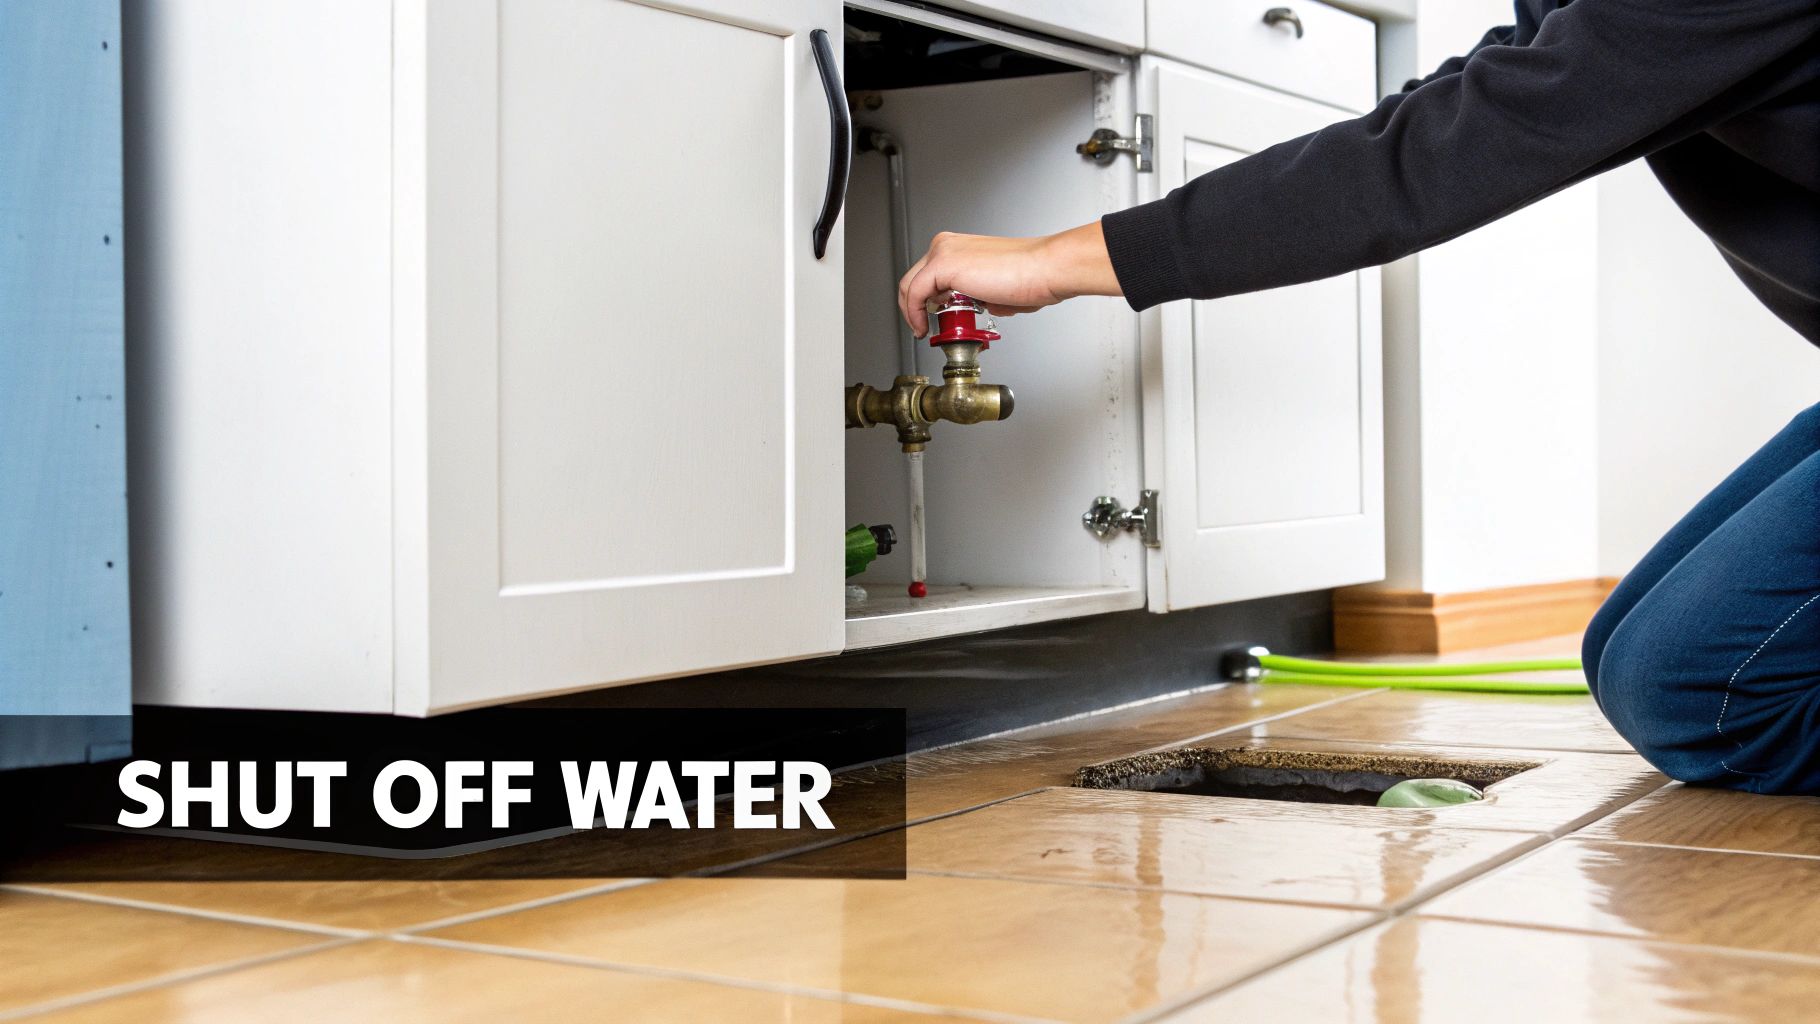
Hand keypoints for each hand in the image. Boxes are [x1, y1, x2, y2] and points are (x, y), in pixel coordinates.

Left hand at [897, 221, 1121, 336]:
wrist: (1044, 269)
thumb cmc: (1032, 276)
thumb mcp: (998, 290)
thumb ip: (983, 296)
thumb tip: (982, 307)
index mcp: (959, 248)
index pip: (927, 276)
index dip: (924, 302)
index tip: (931, 319)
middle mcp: (948, 245)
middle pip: (913, 280)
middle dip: (916, 308)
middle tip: (925, 328)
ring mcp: (943, 252)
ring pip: (910, 287)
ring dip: (914, 313)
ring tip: (927, 330)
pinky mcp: (943, 264)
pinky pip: (915, 294)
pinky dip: (914, 314)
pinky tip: (922, 327)